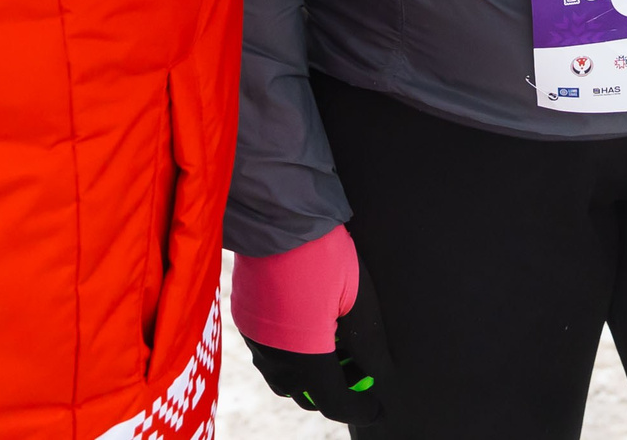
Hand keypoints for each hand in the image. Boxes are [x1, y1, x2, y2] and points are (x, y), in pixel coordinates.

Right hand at [232, 227, 385, 424]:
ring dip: (308, 374)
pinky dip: (290, 354)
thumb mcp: (359, 302)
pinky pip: (268, 354)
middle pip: (305, 394)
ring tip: (334, 347)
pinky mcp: (245, 319)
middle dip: (333, 390)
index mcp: (305, 356)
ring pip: (283, 377)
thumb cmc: (326, 257)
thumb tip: (381, 375)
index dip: (358, 408)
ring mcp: (256, 339)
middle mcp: (275, 356)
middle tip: (358, 371)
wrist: (280, 217)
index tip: (376, 408)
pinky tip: (308, 328)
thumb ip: (368, 346)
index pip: (334, 402)